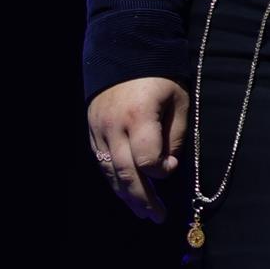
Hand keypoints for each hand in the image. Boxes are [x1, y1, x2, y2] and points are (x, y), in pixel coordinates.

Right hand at [86, 76, 189, 221]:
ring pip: (111, 172)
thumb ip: (174, 135)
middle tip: (157, 217)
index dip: (161, 169)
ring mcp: (98, 130)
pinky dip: (114, 180)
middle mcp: (114, 126)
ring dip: (126, 196)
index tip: (171, 165)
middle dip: (143, 199)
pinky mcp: (91, 131)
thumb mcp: (177, 99)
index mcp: (139, 116)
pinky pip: (102, 163)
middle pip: (126, 174)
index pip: (147, 159)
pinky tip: (126, 193)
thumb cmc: (159, 76)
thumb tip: (167, 167)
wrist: (123, 51)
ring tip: (143, 213)